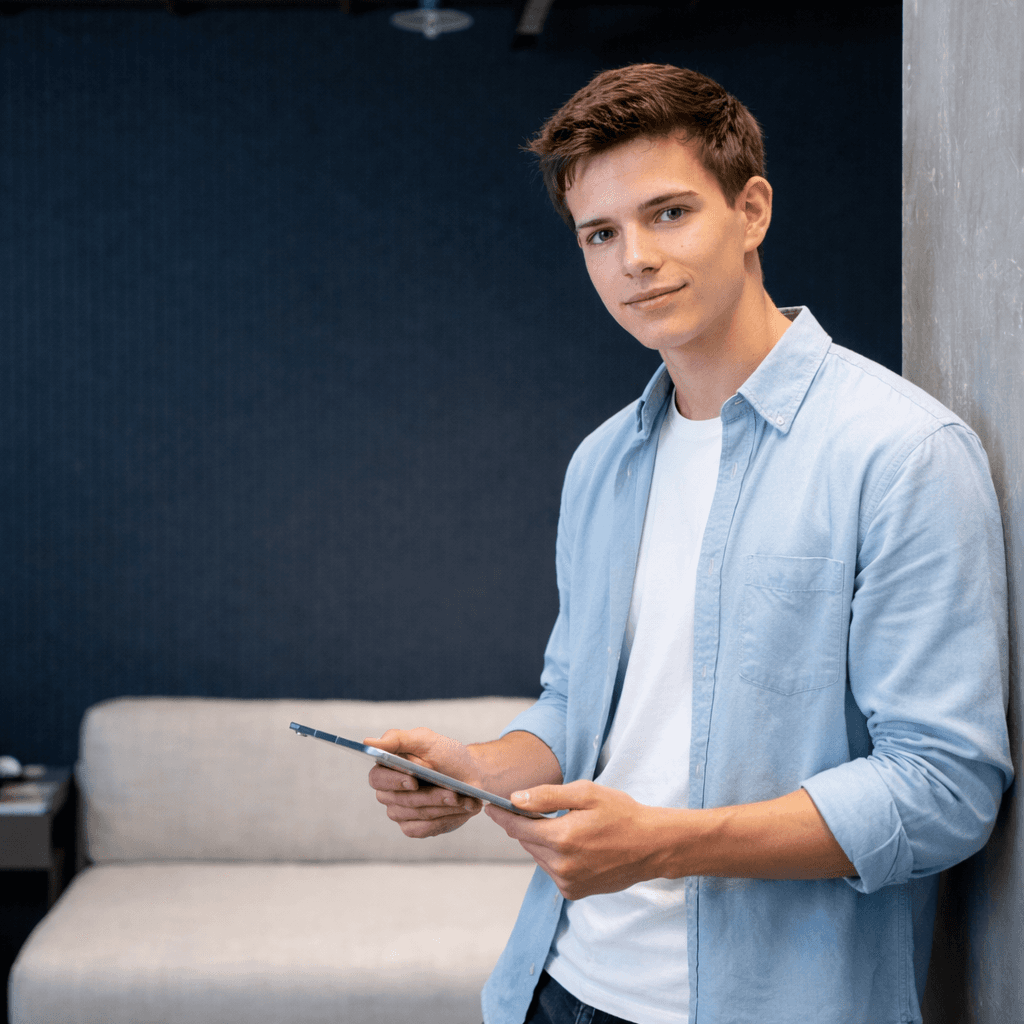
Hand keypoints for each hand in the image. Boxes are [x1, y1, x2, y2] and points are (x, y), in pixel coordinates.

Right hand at [364, 728, 483, 837]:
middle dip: (430, 796)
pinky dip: (445, 818)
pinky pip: (424, 828)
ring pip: (417, 814)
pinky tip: (461, 809)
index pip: (377, 778)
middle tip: (453, 793)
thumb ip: (397, 739)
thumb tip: (368, 743)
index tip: (414, 781)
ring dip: (443, 806)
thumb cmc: (446, 756)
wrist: (470, 775)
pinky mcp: (413, 827)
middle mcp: (389, 792)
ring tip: (463, 798)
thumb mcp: (426, 741)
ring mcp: (399, 812)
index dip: (394, 781)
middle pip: (401, 800)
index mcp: (387, 768)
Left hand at [484, 780, 672, 899]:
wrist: (652, 846)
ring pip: (539, 856)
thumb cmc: (621, 813)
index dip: (502, 815)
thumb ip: (547, 797)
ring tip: (568, 827)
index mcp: (561, 838)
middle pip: (526, 842)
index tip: (490, 806)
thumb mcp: (586, 794)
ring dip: (543, 841)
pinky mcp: (575, 892)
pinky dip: (556, 857)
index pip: (517, 827)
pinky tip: (577, 846)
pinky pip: (553, 870)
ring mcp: (567, 882)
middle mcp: (561, 865)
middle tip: (538, 810)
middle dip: (528, 825)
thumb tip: (515, 800)